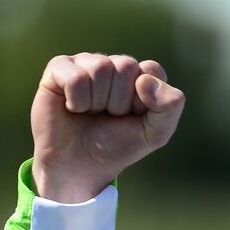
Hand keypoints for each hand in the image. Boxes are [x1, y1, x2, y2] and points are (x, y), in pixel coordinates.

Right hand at [30, 53, 185, 202]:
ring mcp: (85, 63)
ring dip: (98, 101)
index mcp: (138, 76)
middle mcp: (112, 65)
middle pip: (126, 66)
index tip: (133, 116)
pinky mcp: (59, 68)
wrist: (79, 166)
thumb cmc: (116, 148)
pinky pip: (76, 77)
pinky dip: (77, 101)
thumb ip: (170, 106)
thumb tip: (144, 79)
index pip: (151, 69)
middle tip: (109, 117)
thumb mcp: (155, 133)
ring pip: (100, 67)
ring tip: (91, 113)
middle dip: (120, 101)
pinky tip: (73, 108)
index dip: (143, 100)